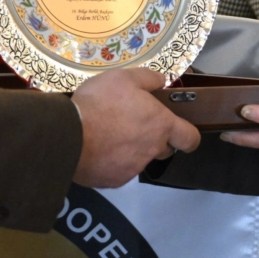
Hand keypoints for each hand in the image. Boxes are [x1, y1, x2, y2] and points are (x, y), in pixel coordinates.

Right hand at [72, 67, 200, 187]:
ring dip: (132, 150)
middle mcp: (152, 150)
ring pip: (140, 160)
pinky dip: (112, 162)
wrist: (68, 134)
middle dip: (156, 140)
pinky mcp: (114, 180)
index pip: (190, 138)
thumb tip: (162, 82)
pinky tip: (97, 150)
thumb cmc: (99, 103)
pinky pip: (119, 171)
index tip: (179, 132)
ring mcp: (134, 168)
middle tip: (134, 126)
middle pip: (165, 149)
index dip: (188, 136)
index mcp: (160, 125)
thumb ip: (148, 79)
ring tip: (109, 136)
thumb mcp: (124, 77)